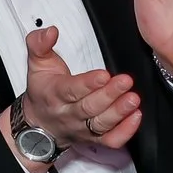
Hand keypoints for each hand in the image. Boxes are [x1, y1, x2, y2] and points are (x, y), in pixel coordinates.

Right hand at [17, 26, 139, 152]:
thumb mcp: (36, 63)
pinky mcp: (94, 138)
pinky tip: (135, 117)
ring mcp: (82, 128)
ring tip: (133, 99)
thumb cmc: (43, 91)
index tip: (104, 75)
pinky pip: (110, 140)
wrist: (39, 123)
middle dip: (109, 95)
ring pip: (101, 124)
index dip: (88, 83)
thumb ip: (39, 43)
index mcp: (54, 94)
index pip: (71, 90)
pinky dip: (125, 132)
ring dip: (119, 112)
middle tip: (126, 82)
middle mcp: (69, 114)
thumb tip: (51, 31)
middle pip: (90, 107)